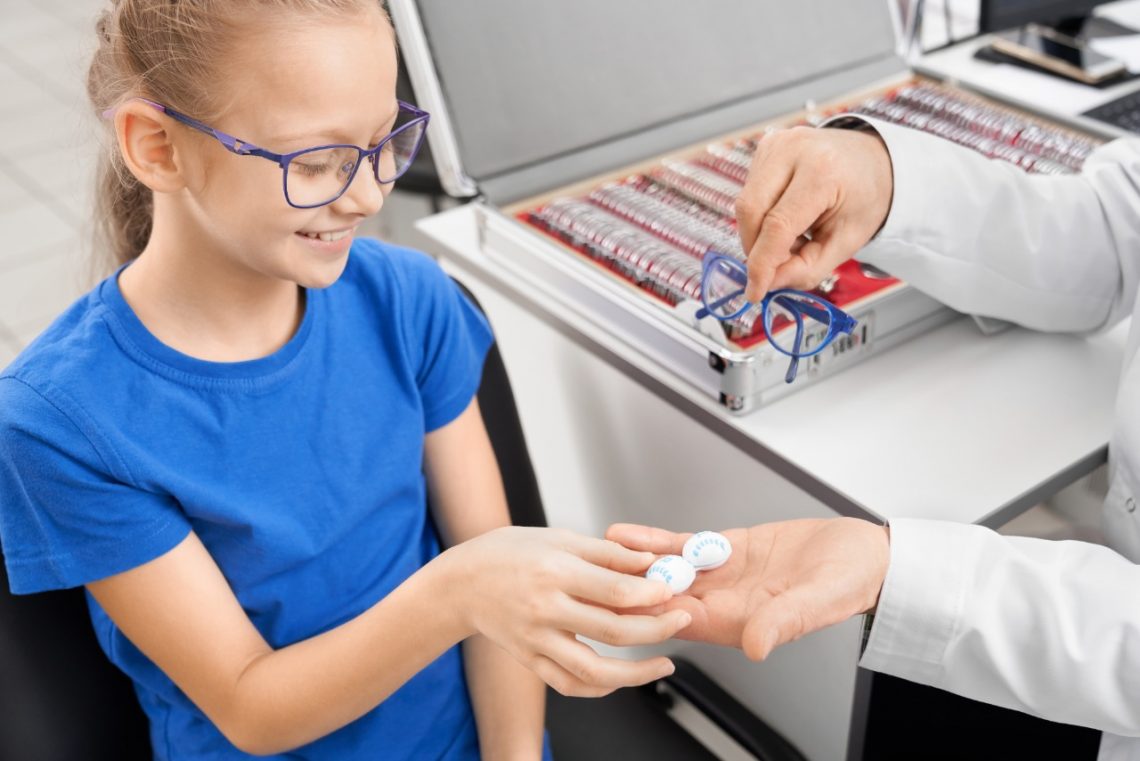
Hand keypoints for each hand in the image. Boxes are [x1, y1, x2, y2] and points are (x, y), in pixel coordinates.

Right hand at [438, 526, 691, 696]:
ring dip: (636, 673)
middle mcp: (545, 609)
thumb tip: (648, 561)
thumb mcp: (557, 538)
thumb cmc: (508, 553)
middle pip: (612, 630)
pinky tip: (623, 678)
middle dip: (656, 628)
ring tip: (664, 663)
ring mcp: (537, 640)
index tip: (674, 591)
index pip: (613, 589)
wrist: (460, 584)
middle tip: (682, 620)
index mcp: (554, 571)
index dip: (651, 592)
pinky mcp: (531, 660)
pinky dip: (601, 687)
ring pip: (593, 670)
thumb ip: (605, 552)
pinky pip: (570, 684)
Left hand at [605, 518, 889, 660]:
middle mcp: (724, 601)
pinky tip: (630, 534)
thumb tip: (755, 646)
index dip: (650, 612)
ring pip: (668, 570)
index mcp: (740, 621)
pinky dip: (657, 541)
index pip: (683, 621)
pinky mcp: (727, 548)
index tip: (619, 603)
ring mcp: (722, 575)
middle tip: (594, 571)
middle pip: (667, 597)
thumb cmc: (848, 585)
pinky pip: (684, 547)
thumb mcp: (816, 602)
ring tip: (601, 548)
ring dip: (636, 561)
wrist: (863, 556)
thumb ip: (783, 622)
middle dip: (631, 586)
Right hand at [736, 126, 892, 301]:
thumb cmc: (864, 198)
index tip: (755, 291)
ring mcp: (776, 144)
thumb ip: (807, 268)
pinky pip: (749, 193)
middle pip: (750, 211)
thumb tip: (768, 283)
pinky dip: (761, 217)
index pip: (778, 225)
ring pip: (745, 204)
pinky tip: (786, 219)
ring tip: (793, 239)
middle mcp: (794, 149)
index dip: (762, 264)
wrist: (872, 158)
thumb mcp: (847, 242)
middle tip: (776, 267)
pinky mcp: (765, 146)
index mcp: (824, 171)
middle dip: (756, 249)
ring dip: (759, 234)